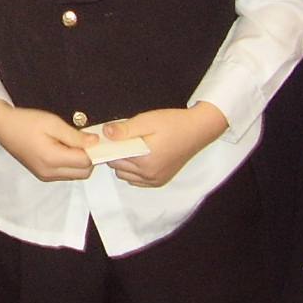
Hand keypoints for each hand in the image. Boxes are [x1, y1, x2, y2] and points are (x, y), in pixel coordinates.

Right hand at [0, 99, 95, 180]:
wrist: (3, 127)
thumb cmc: (26, 121)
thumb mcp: (52, 122)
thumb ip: (75, 135)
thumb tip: (95, 142)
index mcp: (52, 158)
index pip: (86, 162)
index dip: (92, 149)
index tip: (91, 137)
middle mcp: (49, 172)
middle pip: (84, 172)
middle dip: (88, 157)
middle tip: (81, 139)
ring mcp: (45, 176)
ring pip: (76, 175)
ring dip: (79, 161)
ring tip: (69, 142)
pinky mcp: (43, 175)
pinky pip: (65, 174)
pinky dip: (69, 164)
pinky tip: (61, 149)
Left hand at [102, 103, 226, 186]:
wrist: (198, 130)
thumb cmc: (173, 123)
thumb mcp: (146, 121)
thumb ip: (124, 129)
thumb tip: (105, 132)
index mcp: (144, 160)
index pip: (113, 157)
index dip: (109, 146)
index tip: (109, 136)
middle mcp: (149, 175)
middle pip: (118, 167)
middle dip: (116, 153)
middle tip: (122, 138)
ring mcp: (155, 180)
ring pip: (126, 175)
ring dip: (124, 163)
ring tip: (132, 146)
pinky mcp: (160, 181)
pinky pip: (137, 181)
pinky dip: (133, 171)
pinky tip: (140, 157)